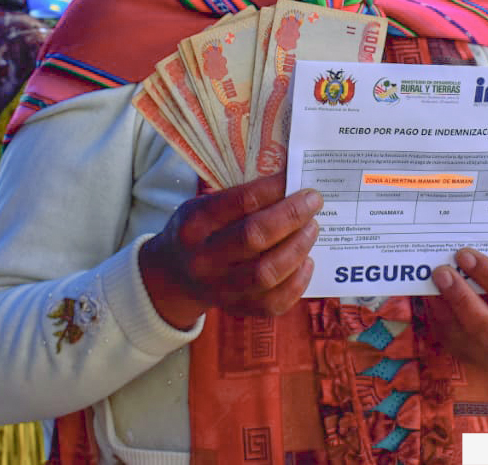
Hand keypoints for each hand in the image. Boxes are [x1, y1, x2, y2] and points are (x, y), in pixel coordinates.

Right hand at [138, 174, 321, 328]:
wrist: (174, 277)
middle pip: (254, 237)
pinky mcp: (236, 309)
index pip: (240, 202)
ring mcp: (219, 288)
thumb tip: (290, 186)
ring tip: (312, 228)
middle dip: (291, 216)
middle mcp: (204, 259)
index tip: (295, 178)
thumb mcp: (203, 206)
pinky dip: (297, 282)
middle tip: (313, 201)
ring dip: (298, 247)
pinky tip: (306, 261)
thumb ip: (239, 199)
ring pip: (267, 273)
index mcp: (194, 224)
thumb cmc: (199, 232)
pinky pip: (273, 302)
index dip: (273, 188)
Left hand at [425, 248, 487, 367]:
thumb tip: (466, 252)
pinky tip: (429, 295)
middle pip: (484, 325)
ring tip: (431, 281)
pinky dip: (436, 314)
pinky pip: (448, 338)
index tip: (465, 255)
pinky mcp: (469, 358)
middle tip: (442, 272)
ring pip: (461, 335)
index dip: (487, 274)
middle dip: (460, 296)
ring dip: (442, 305)